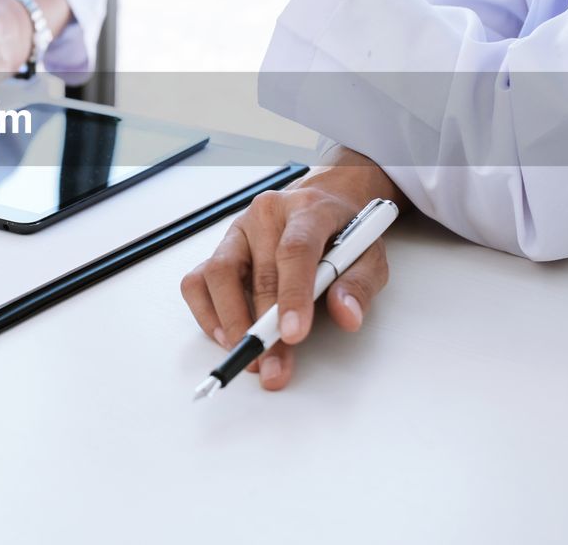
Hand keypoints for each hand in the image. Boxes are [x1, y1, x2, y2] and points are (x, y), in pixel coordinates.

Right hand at [180, 148, 401, 390]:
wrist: (323, 201)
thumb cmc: (344, 231)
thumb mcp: (370, 255)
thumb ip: (359, 285)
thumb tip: (346, 315)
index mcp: (307, 210)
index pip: (295, 251)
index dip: (293, 296)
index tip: (292, 335)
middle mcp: (266, 215)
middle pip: (257, 273)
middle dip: (264, 329)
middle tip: (272, 367)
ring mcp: (237, 231)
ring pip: (217, 275)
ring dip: (231, 322)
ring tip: (249, 356)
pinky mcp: (219, 249)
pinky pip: (197, 282)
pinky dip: (207, 313)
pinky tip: (226, 335)